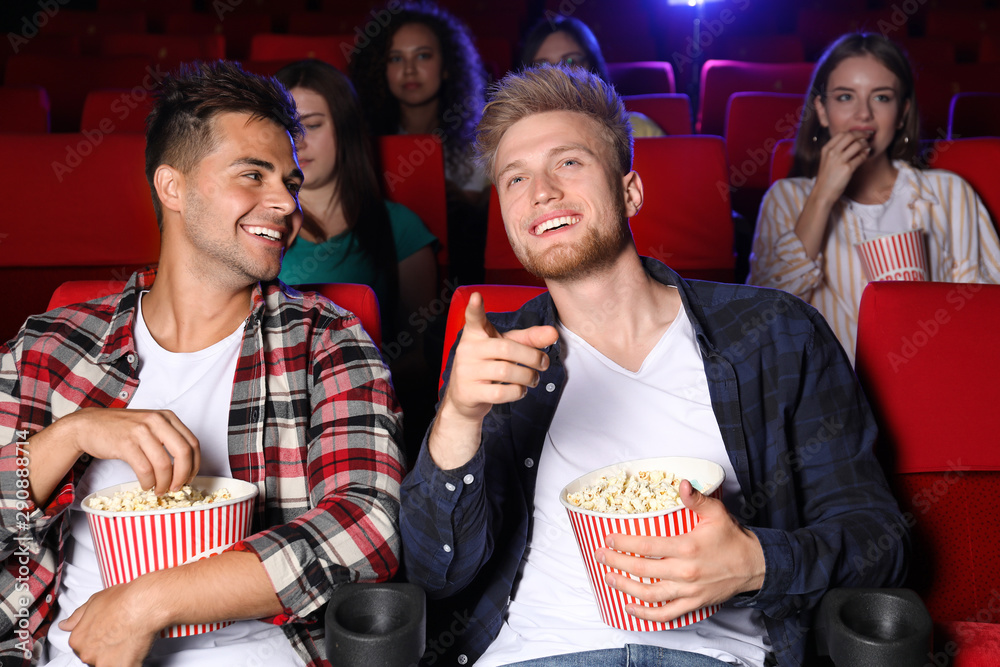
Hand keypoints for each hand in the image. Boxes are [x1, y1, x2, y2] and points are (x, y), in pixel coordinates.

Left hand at [59, 579, 165, 666]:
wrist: (142, 605)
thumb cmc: (122, 600)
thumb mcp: (94, 601)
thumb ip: (77, 617)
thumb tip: (64, 625)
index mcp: (78, 639)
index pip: (82, 647)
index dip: (97, 641)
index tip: (107, 636)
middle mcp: (87, 653)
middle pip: (95, 658)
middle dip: (106, 651)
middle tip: (120, 637)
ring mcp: (103, 663)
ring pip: (109, 665)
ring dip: (118, 658)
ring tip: (130, 643)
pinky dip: (131, 662)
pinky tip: (136, 651)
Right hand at [62, 407, 200, 494]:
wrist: (88, 426)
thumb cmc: (120, 429)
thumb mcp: (149, 425)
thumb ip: (167, 439)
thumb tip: (184, 467)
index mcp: (167, 417)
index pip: (192, 443)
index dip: (195, 464)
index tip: (190, 477)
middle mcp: (157, 421)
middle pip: (183, 453)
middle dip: (183, 475)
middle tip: (177, 487)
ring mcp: (141, 431)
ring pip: (163, 465)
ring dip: (163, 483)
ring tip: (159, 490)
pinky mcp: (126, 444)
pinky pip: (145, 470)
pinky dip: (148, 482)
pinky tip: (146, 484)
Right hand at [429, 293, 557, 468]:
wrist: (465, 397)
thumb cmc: (488, 364)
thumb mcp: (506, 346)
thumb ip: (529, 339)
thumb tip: (554, 333)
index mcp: (475, 334)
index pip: (474, 318)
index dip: (475, 308)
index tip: (477, 297)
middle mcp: (468, 350)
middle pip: (506, 348)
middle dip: (532, 357)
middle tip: (544, 363)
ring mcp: (466, 371)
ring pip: (506, 372)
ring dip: (528, 377)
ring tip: (533, 379)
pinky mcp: (469, 392)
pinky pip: (500, 393)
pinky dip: (517, 392)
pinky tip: (520, 390)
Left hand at [596, 480, 764, 623]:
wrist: (753, 565)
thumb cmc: (731, 537)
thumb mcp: (716, 513)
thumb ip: (696, 499)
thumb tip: (681, 484)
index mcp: (688, 547)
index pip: (646, 546)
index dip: (623, 543)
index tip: (608, 538)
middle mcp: (685, 572)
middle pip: (642, 570)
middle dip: (616, 563)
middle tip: (600, 556)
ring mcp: (689, 590)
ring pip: (650, 594)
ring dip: (625, 587)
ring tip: (608, 578)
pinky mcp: (693, 603)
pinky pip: (666, 613)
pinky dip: (646, 614)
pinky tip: (630, 607)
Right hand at [813, 129, 872, 202]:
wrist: (823, 192)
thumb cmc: (826, 177)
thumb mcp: (827, 160)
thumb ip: (836, 150)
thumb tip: (853, 141)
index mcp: (826, 149)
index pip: (842, 134)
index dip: (853, 132)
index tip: (860, 133)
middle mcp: (832, 153)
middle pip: (850, 136)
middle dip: (862, 134)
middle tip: (868, 136)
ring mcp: (839, 160)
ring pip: (857, 145)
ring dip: (865, 144)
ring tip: (867, 147)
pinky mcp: (847, 169)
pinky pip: (861, 157)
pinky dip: (865, 155)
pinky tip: (866, 155)